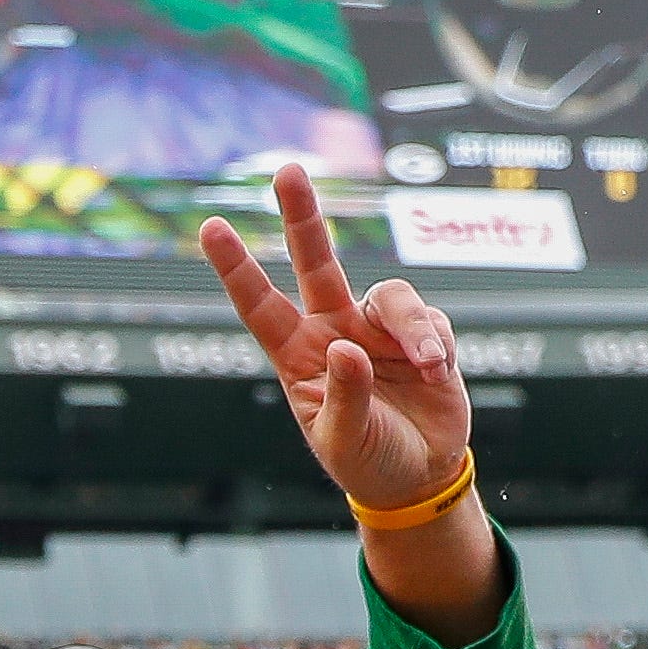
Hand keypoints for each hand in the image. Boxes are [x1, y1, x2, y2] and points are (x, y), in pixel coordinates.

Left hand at [196, 164, 470, 512]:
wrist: (418, 476)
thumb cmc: (367, 460)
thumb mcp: (344, 440)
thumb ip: (344, 395)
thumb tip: (347, 348)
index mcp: (298, 356)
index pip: (260, 305)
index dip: (237, 267)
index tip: (211, 227)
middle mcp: (334, 330)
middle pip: (316, 260)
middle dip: (301, 215)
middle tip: (287, 172)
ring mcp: (377, 328)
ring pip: (391, 293)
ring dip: (411, 327)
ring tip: (425, 367)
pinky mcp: (421, 334)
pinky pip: (430, 319)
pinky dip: (435, 345)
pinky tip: (435, 376)